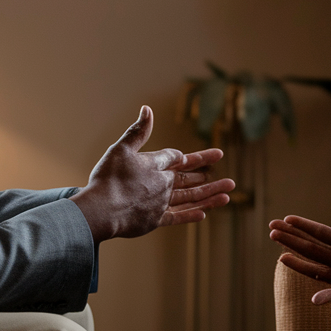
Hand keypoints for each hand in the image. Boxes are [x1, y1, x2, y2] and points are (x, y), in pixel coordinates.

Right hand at [73, 106, 234, 242]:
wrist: (101, 210)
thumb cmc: (108, 178)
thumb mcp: (121, 149)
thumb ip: (138, 131)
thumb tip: (148, 109)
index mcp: (156, 166)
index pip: (177, 158)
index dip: (191, 157)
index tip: (211, 156)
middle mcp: (163, 185)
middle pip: (188, 178)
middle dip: (207, 175)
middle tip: (229, 178)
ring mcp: (161, 204)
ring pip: (190, 199)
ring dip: (210, 195)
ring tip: (229, 193)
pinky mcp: (155, 221)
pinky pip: (177, 217)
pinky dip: (190, 216)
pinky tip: (203, 215)